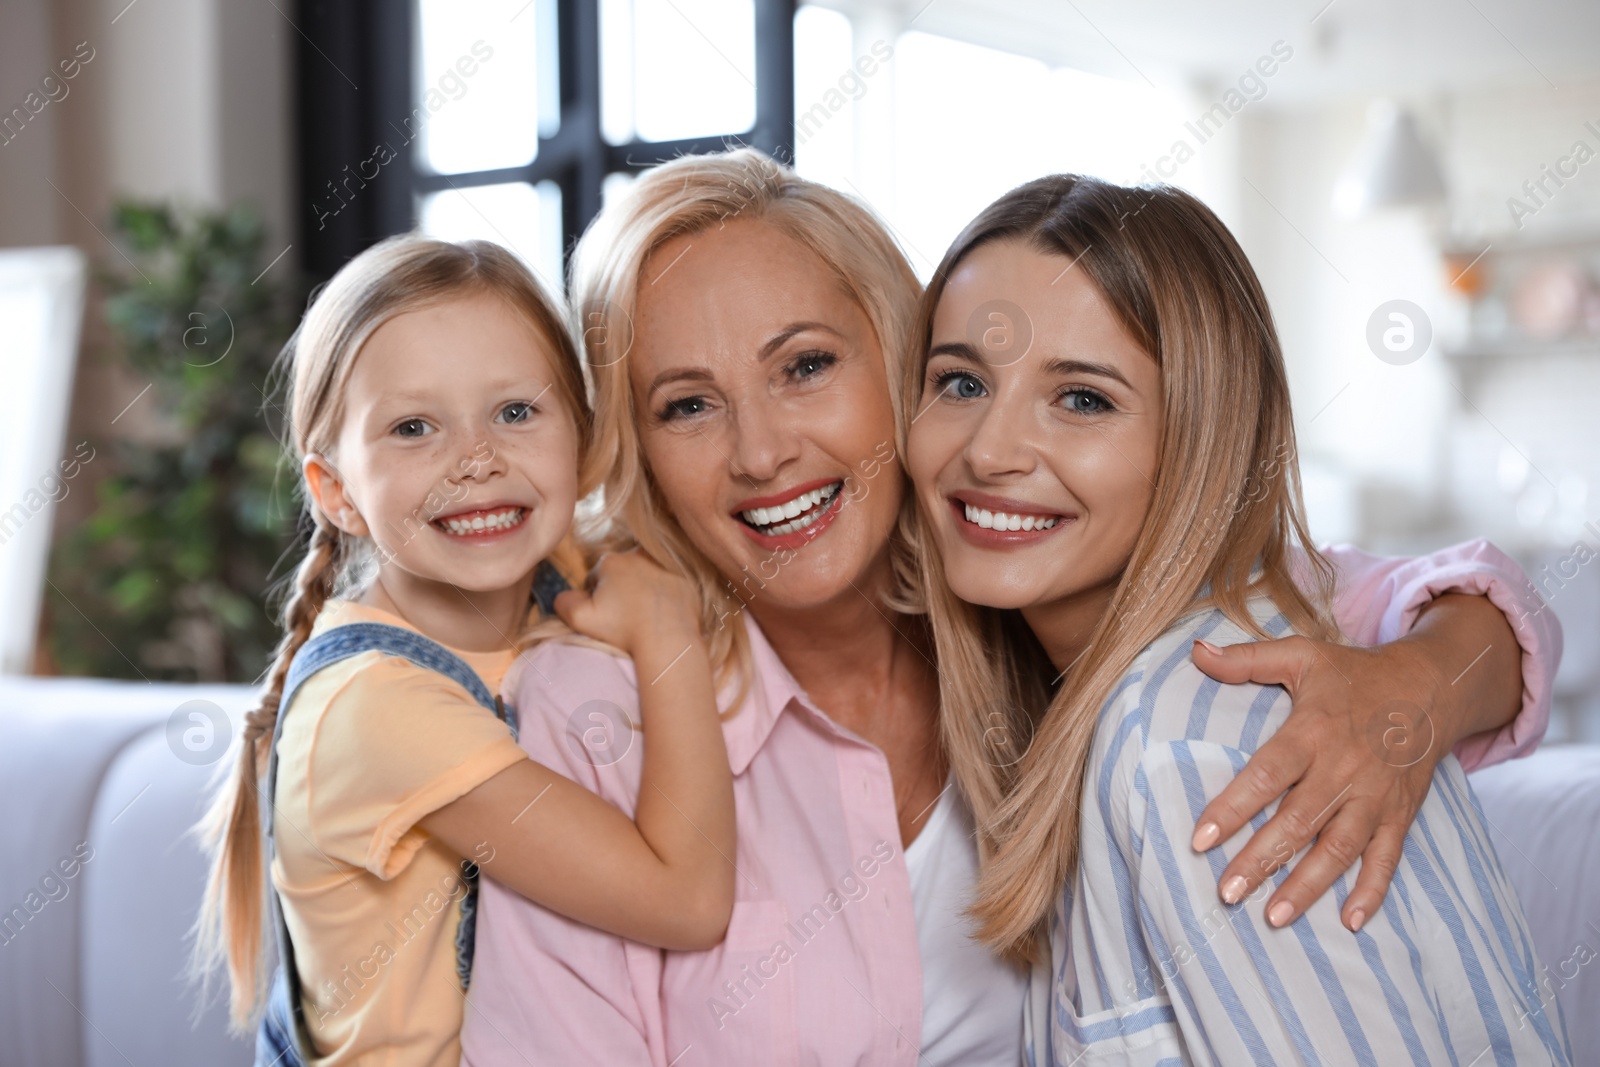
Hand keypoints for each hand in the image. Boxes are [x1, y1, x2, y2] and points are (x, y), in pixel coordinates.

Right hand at [553, 549, 701, 658]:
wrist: (669, 639)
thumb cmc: (624, 629)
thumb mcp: (580, 619)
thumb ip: (563, 602)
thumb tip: (564, 595)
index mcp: (611, 560)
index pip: (596, 578)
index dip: (597, 599)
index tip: (606, 616)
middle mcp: (639, 554)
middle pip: (621, 574)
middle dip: (619, 591)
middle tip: (625, 617)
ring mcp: (666, 563)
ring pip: (645, 576)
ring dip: (642, 589)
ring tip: (644, 616)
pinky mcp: (687, 577)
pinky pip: (669, 583)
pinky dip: (665, 594)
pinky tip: (663, 614)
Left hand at [1188, 634, 1449, 932]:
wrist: (1432, 686)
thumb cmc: (1355, 674)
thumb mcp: (1301, 655)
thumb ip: (1246, 660)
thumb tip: (1195, 651)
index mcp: (1313, 731)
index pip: (1267, 774)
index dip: (1234, 807)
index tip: (1201, 839)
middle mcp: (1344, 769)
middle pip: (1299, 821)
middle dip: (1261, 860)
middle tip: (1227, 893)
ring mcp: (1376, 796)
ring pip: (1340, 848)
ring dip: (1308, 885)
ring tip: (1274, 917)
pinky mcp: (1401, 813)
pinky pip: (1388, 857)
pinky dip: (1373, 890)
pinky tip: (1351, 922)